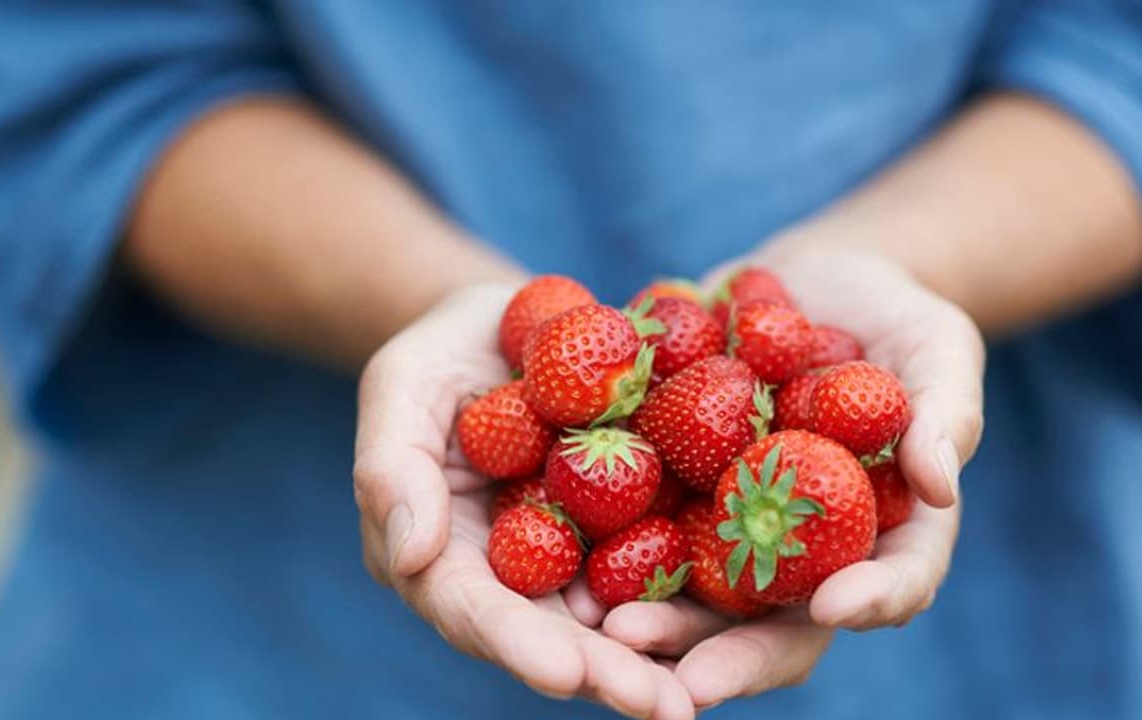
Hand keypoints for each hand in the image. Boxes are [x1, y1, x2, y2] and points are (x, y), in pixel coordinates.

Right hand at [353, 283, 695, 719]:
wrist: (512, 323)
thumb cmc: (439, 355)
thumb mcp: (400, 389)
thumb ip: (391, 469)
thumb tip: (410, 557)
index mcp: (446, 556)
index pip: (474, 610)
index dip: (519, 643)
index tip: (566, 673)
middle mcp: (516, 571)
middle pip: (557, 633)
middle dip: (607, 673)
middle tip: (662, 709)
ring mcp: (578, 551)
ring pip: (619, 614)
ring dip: (662, 654)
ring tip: (706, 692)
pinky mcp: (632, 520)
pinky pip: (666, 558)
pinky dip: (700, 589)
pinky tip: (750, 611)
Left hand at [601, 243, 984, 709]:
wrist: (806, 282)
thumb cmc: (895, 316)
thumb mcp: (937, 348)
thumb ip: (949, 412)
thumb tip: (941, 485)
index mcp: (879, 531)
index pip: (889, 583)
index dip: (869, 601)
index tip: (834, 607)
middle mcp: (801, 547)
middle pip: (774, 618)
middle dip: (731, 651)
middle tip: (685, 677)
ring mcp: (732, 522)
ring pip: (696, 591)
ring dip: (657, 620)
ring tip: (609, 630)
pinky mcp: (675, 485)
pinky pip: (638, 524)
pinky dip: (603, 547)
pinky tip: (560, 556)